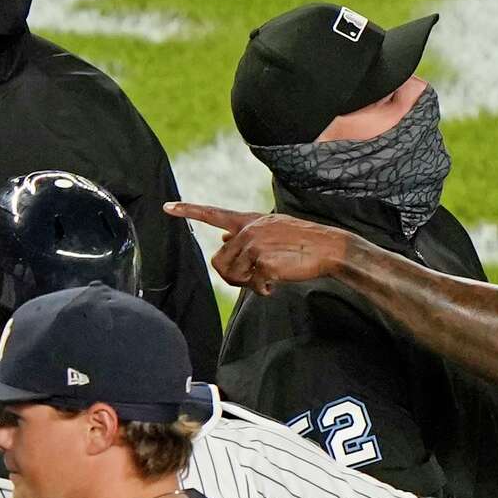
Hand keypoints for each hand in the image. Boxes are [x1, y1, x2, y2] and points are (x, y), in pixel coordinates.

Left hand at [164, 202, 349, 293]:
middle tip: (254, 279)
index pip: (214, 214)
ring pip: (231, 275)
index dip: (189, 210)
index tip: (167, 207)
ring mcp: (255, 246)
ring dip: (247, 284)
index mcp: (250, 221)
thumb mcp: (273, 229)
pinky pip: (252, 286)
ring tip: (267, 278)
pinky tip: (277, 282)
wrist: (329, 247)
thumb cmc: (303, 242)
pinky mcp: (263, 262)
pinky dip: (263, 290)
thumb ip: (247, 234)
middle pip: (219, 261)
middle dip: (233, 276)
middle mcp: (249, 230)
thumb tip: (221, 241)